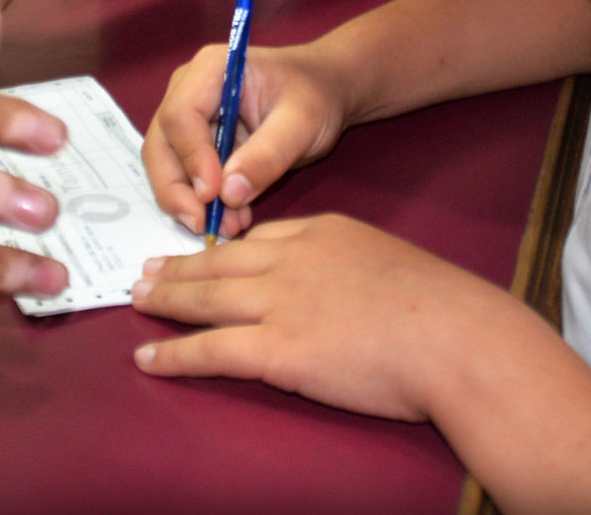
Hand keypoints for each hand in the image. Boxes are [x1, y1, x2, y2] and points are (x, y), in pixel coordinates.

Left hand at [130, 214, 510, 421]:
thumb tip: (348, 291)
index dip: (224, 246)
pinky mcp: (277, 348)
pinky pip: (209, 349)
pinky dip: (173, 353)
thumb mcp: (393, 264)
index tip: (204, 251)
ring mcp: (281, 302)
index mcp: (324, 233)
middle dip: (179, 266)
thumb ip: (357, 269)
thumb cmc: (442, 312)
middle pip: (221, 259)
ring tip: (136, 301)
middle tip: (147, 269)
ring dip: (165, 300)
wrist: (454, 339)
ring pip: (206, 297)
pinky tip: (148, 358)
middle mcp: (293, 259)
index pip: (262, 235)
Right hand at [142, 43, 354, 237]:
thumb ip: (267, 155)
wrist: (326, 92)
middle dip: (177, 190)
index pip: (180, 116)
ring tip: (229, 226)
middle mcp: (189, 92)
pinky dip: (204, 204)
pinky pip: (188, 178)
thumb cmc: (315, 95)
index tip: (213, 194)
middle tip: (204, 224)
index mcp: (210, 70)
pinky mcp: (198, 144)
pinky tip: (234, 219)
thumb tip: (228, 194)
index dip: (191, 158)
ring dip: (191, 202)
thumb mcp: (302, 122)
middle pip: (162, 145)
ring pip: (169, 167)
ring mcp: (190, 119)